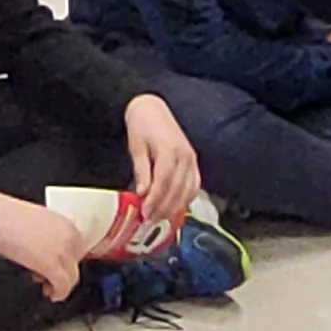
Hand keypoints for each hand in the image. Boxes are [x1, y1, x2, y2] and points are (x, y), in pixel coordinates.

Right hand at [0, 192, 85, 302]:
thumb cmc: (9, 217)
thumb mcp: (40, 222)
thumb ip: (52, 236)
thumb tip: (50, 253)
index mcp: (67, 225)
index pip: (78, 250)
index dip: (66, 262)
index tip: (59, 267)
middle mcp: (69, 237)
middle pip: (75, 264)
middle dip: (63, 273)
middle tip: (49, 278)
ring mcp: (62, 252)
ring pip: (72, 277)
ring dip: (60, 285)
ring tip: (46, 287)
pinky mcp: (51, 265)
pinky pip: (63, 285)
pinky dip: (59, 293)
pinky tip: (51, 295)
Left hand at [122, 94, 201, 230]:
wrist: (152, 110)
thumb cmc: (141, 126)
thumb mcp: (136, 147)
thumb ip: (141, 170)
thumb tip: (142, 193)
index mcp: (170, 150)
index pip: (164, 182)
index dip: (155, 200)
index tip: (145, 214)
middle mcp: (185, 156)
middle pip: (177, 189)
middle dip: (164, 208)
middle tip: (150, 221)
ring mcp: (192, 159)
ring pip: (188, 190)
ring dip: (175, 207)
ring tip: (161, 218)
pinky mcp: (193, 162)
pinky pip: (194, 185)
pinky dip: (186, 199)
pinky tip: (175, 208)